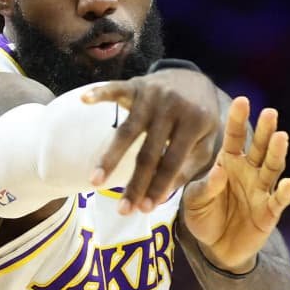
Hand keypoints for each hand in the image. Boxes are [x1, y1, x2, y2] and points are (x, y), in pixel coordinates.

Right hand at [83, 69, 219, 214]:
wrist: (194, 79)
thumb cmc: (198, 119)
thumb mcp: (205, 143)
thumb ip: (187, 169)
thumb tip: (160, 199)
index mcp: (194, 123)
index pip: (172, 162)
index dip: (158, 186)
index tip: (145, 210)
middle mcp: (172, 108)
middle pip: (148, 152)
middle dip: (134, 184)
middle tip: (121, 210)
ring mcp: (152, 95)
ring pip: (127, 130)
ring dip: (109, 157)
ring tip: (94, 181)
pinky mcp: (136, 84)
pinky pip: (115, 89)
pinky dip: (100, 93)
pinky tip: (84, 100)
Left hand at [182, 97, 289, 272]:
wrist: (216, 248)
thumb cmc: (204, 217)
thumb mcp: (194, 202)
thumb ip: (204, 187)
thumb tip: (219, 171)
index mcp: (229, 163)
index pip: (235, 138)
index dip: (238, 120)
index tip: (242, 100)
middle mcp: (249, 172)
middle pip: (260, 148)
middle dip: (266, 130)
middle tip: (270, 112)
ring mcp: (261, 191)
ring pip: (273, 168)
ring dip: (277, 153)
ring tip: (281, 137)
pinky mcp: (269, 212)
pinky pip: (279, 201)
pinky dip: (285, 193)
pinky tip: (289, 184)